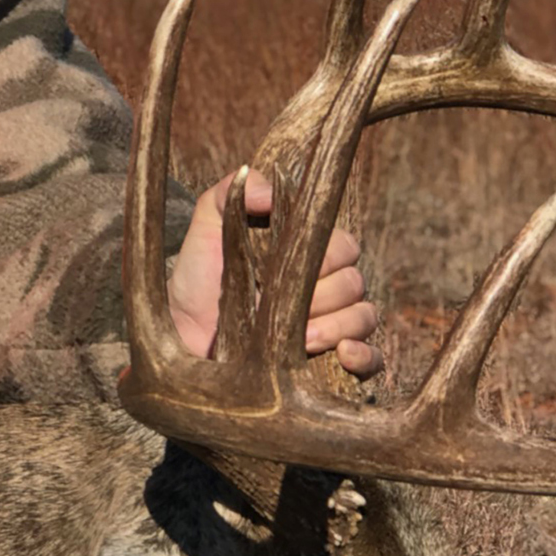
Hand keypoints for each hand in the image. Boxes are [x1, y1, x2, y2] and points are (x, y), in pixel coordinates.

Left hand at [167, 171, 381, 377]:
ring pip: (364, 318)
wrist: (183, 331)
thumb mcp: (209, 225)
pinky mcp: (332, 364)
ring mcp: (334, 326)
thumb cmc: (200, 275)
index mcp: (311, 253)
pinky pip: (372, 361)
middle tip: (285, 309)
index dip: (325, 257)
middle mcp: (329, 288)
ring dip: (338, 327)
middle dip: (324, 296)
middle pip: (355, 284)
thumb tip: (269, 191)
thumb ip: (234, 192)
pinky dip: (365, 356)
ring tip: (302, 340)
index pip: (345, 247)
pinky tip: (343, 355)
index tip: (290, 268)